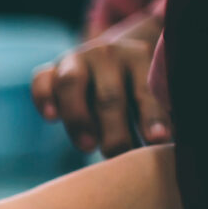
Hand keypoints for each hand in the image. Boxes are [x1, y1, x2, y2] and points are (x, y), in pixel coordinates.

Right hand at [31, 23, 169, 156]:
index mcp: (140, 57)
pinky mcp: (50, 70)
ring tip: (88, 147)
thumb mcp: (155, 93)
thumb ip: (158, 113)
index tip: (157, 140)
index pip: (145, 90)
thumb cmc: (138, 91)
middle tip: (117, 155)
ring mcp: (76, 59)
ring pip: (72, 84)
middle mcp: (108, 54)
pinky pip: (41, 81)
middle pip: (109, 95)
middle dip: (113, 129)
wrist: (111, 60)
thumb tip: (166, 145)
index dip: (152, 116)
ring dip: (78, 118)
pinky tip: (52, 118)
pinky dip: (44, 99)